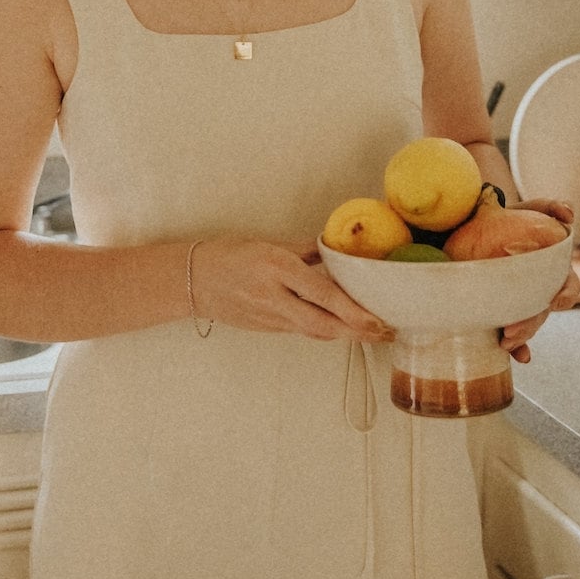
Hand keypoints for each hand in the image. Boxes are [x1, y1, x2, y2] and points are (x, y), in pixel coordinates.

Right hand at [189, 238, 394, 343]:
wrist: (194, 279)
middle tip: (385, 332)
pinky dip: (324, 330)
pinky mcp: (266, 328)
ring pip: (314, 331)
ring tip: (372, 333)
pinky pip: (300, 330)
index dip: (352, 310)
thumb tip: (334, 248)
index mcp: (277, 269)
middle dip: (356, 331)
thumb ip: (303, 250)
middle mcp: (274, 296)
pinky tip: (342, 329)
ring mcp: (269, 316)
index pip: (322, 294)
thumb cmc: (230, 255)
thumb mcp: (268, 244)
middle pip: (323, 323)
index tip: (376, 318)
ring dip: (344, 334)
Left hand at [499, 198, 578, 362]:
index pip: (567, 286)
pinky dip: (519, 350)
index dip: (565, 295)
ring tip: (505, 341)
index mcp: (549, 268)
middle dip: (532, 323)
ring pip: (529, 325)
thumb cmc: (503, 220)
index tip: (554, 301)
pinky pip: (515, 336)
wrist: (468, 229)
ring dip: (522, 336)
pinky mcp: (502, 311)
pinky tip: (519, 357)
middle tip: (512, 329)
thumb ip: (547, 207)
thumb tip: (569, 213)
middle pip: (542, 312)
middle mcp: (537, 288)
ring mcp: (520, 301)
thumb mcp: (524, 210)